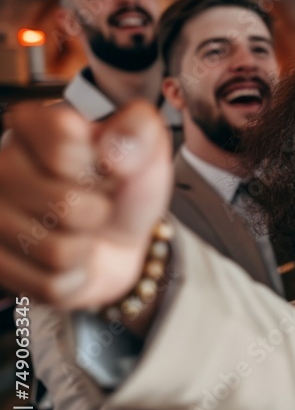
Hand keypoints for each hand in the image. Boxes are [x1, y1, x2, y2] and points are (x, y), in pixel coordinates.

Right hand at [0, 101, 170, 312]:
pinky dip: (74, 277)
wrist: (117, 239)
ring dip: (85, 247)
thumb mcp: (146, 149)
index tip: (107, 165)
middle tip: (94, 203)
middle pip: (65, 205)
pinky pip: (51, 284)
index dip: (105, 164)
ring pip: (58, 250)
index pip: (64, 142)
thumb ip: (139, 129)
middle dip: (98, 212)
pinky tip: (68, 258)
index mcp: (32, 125)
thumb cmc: (123, 188)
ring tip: (78, 230)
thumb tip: (113, 152)